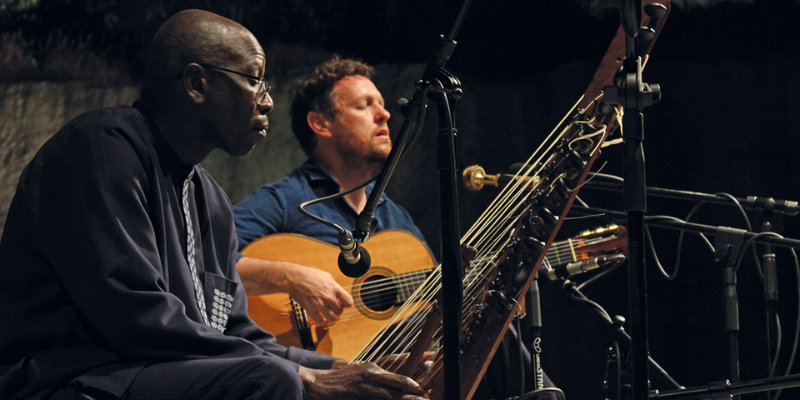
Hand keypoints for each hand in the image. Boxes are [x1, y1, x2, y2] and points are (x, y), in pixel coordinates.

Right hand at [287, 264, 353, 324]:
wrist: (295, 278)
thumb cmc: (310, 275)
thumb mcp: (327, 276)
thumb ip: (335, 286)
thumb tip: (339, 294)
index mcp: (335, 288)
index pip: (349, 302)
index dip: (347, 304)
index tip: (343, 303)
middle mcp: (329, 297)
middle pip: (340, 311)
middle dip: (338, 310)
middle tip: (334, 308)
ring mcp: (320, 305)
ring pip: (332, 318)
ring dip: (332, 317)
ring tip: (330, 314)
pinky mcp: (311, 309)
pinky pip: (320, 321)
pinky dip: (323, 321)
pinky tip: (323, 319)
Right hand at [299, 362, 428, 399]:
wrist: (318, 385)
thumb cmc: (341, 380)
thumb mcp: (361, 371)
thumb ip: (378, 375)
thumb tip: (396, 378)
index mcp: (374, 369)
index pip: (399, 370)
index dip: (415, 375)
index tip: (427, 377)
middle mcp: (372, 376)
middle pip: (400, 383)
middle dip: (416, 391)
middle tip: (427, 397)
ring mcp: (367, 389)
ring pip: (393, 396)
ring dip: (407, 399)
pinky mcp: (361, 399)